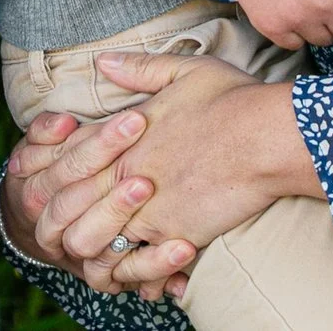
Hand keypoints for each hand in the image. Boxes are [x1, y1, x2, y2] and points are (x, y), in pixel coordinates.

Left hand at [25, 53, 325, 297]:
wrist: (268, 138)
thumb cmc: (233, 101)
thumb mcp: (184, 72)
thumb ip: (139, 70)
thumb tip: (103, 61)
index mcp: (120, 137)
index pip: (68, 160)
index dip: (64, 173)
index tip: (81, 182)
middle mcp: (122, 174)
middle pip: (65, 207)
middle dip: (66, 218)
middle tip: (82, 224)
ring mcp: (142, 209)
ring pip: (88, 243)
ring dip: (94, 248)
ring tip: (109, 250)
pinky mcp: (168, 237)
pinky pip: (131, 265)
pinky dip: (132, 272)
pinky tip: (142, 272)